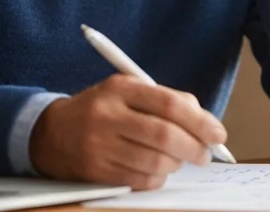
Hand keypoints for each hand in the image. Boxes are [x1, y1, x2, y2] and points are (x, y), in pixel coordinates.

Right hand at [29, 74, 227, 189]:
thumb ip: (164, 100)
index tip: (218, 134)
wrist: (52, 133)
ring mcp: (100, 145)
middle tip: (205, 154)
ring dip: (177, 164)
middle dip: (194, 148)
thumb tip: (204, 120)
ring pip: (155, 162)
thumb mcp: (127, 92)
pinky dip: (158, 177)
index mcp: (120, 88)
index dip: (201, 121)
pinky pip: (141, 180)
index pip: (169, 104)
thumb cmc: (102, 110)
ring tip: (180, 160)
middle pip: (165, 136)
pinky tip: (157, 169)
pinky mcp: (96, 171)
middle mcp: (108, 115)